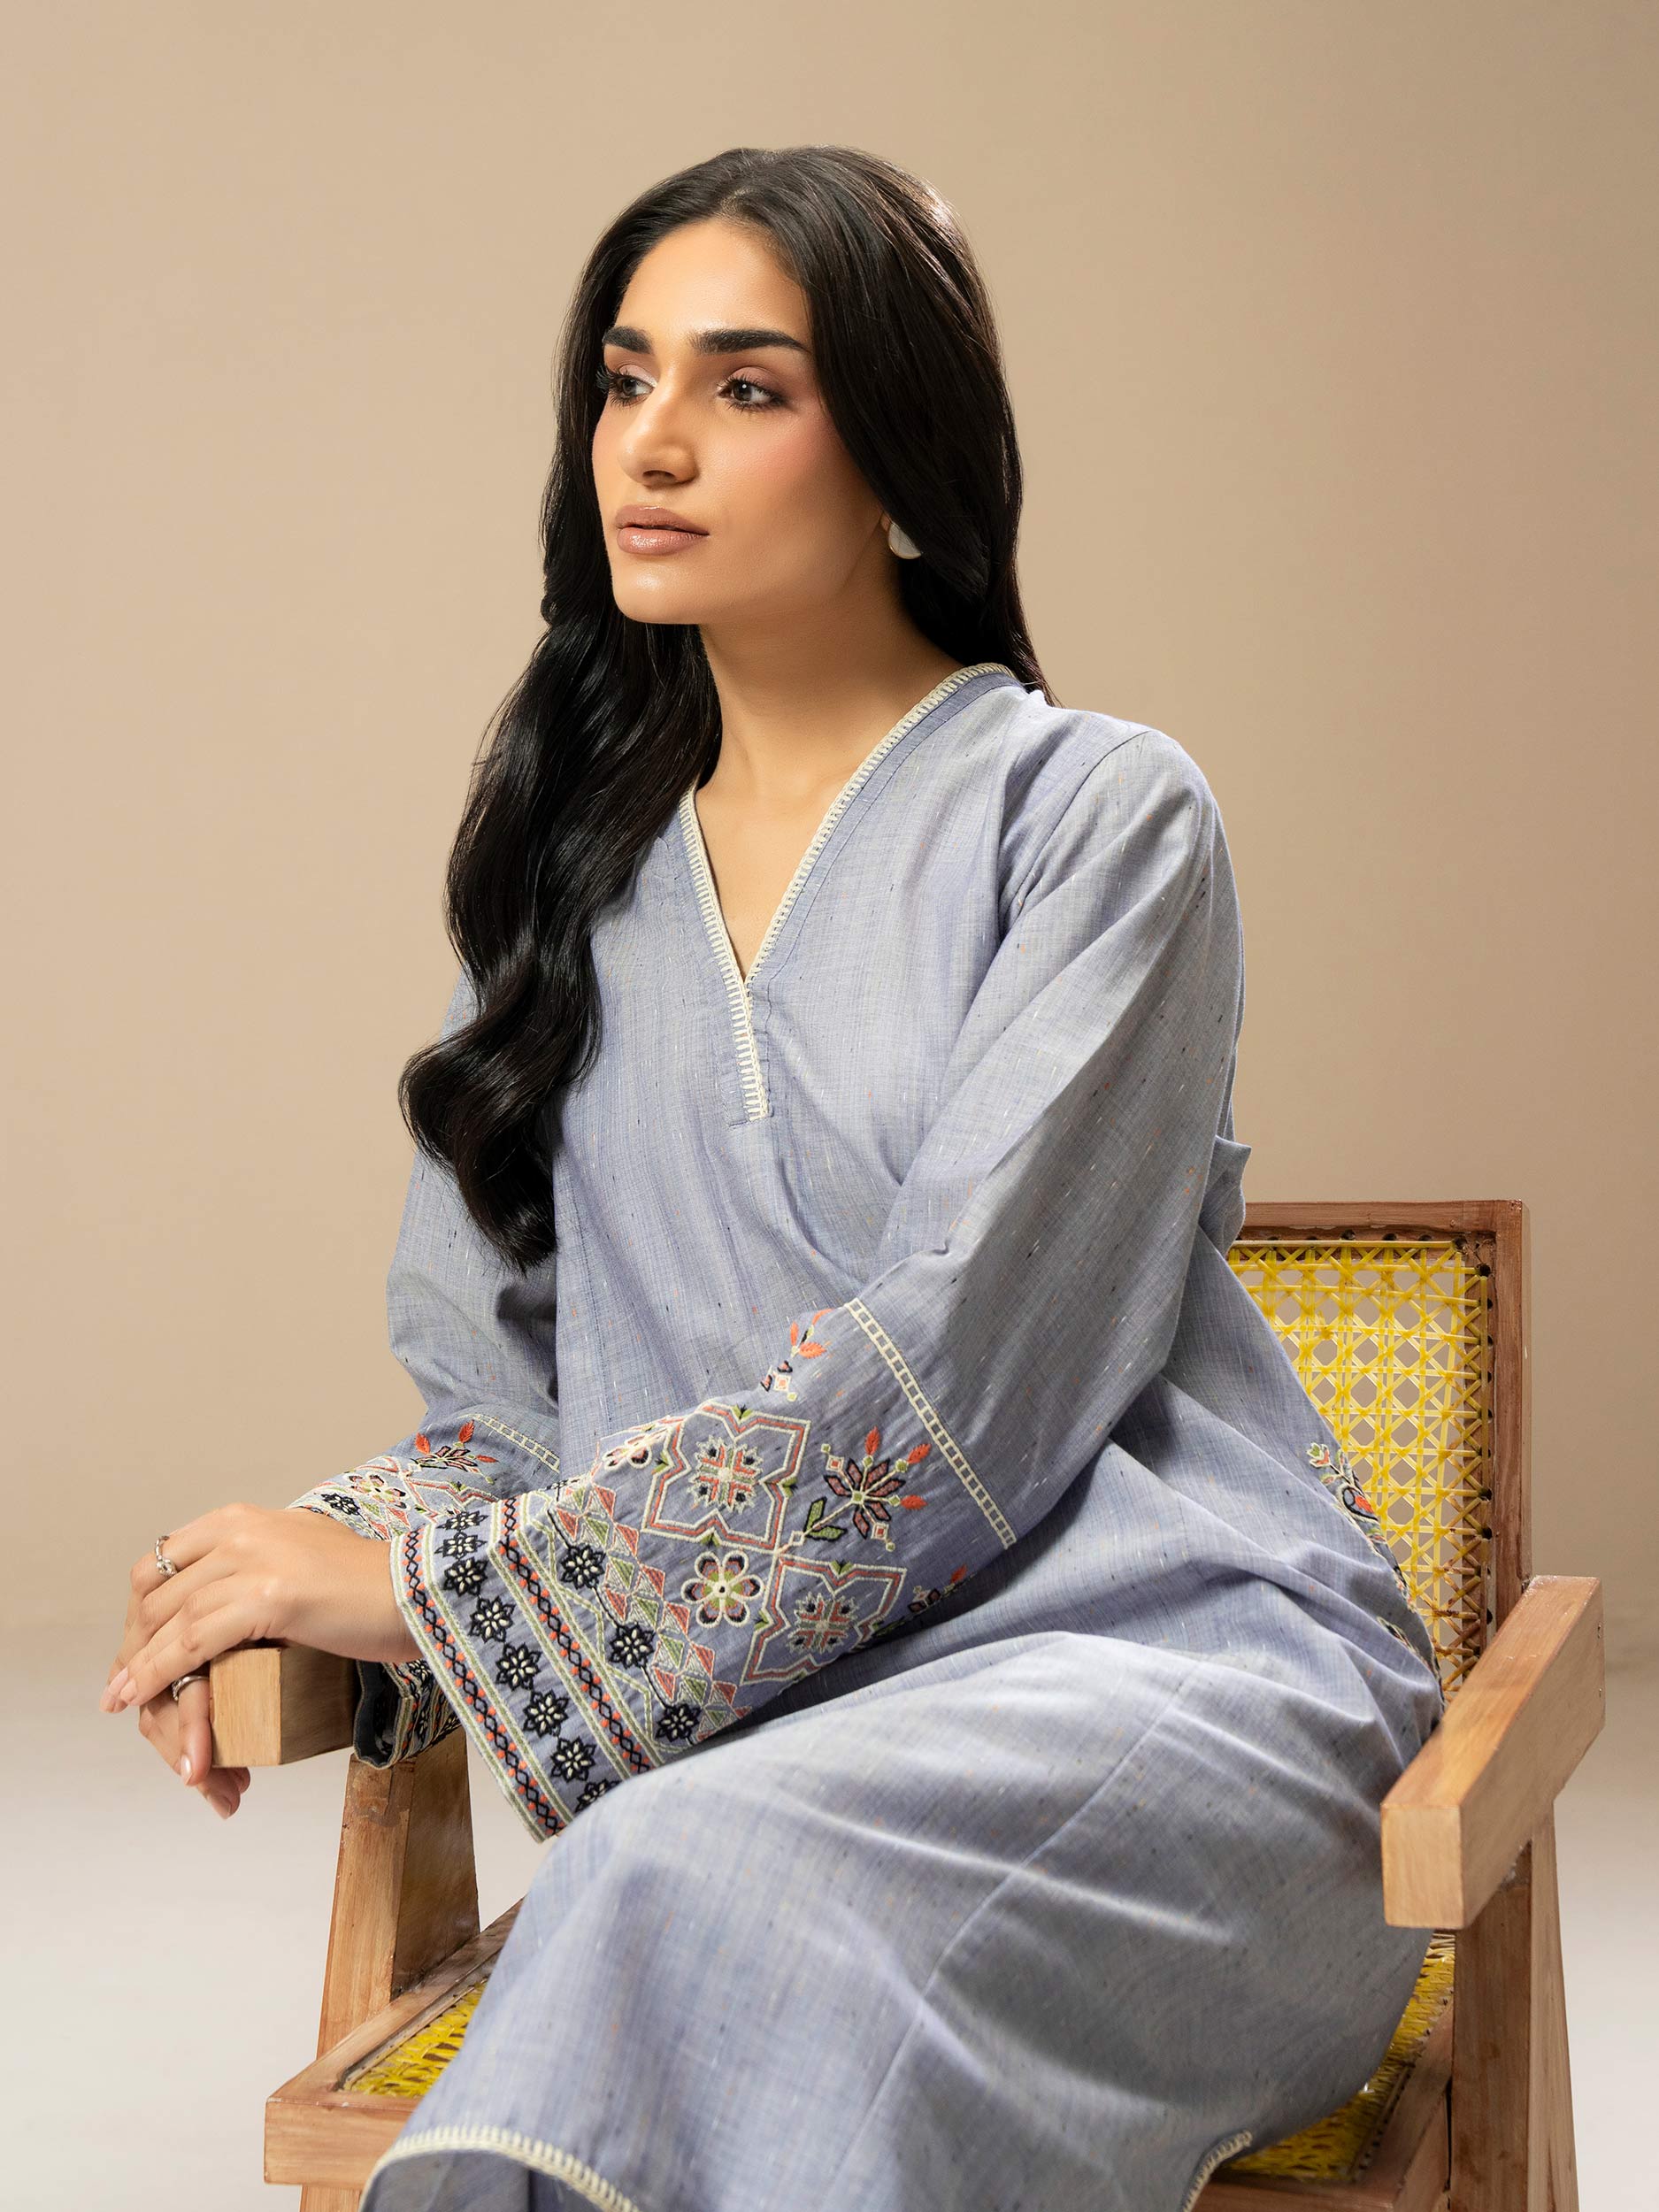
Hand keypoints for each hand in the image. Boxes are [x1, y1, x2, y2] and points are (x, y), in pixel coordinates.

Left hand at [99, 1505, 421, 1808]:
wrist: (420, 1593)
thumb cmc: (371, 1587)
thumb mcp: (300, 1557)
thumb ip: (261, 1565)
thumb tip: (232, 1599)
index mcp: (244, 1518)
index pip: (164, 1560)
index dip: (140, 1608)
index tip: (133, 1647)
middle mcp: (240, 1530)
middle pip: (157, 1591)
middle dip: (134, 1642)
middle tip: (124, 1684)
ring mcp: (253, 1560)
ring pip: (170, 1620)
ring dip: (138, 1667)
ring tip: (120, 1701)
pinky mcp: (269, 1597)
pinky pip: (193, 1642)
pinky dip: (157, 1673)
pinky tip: (140, 1698)